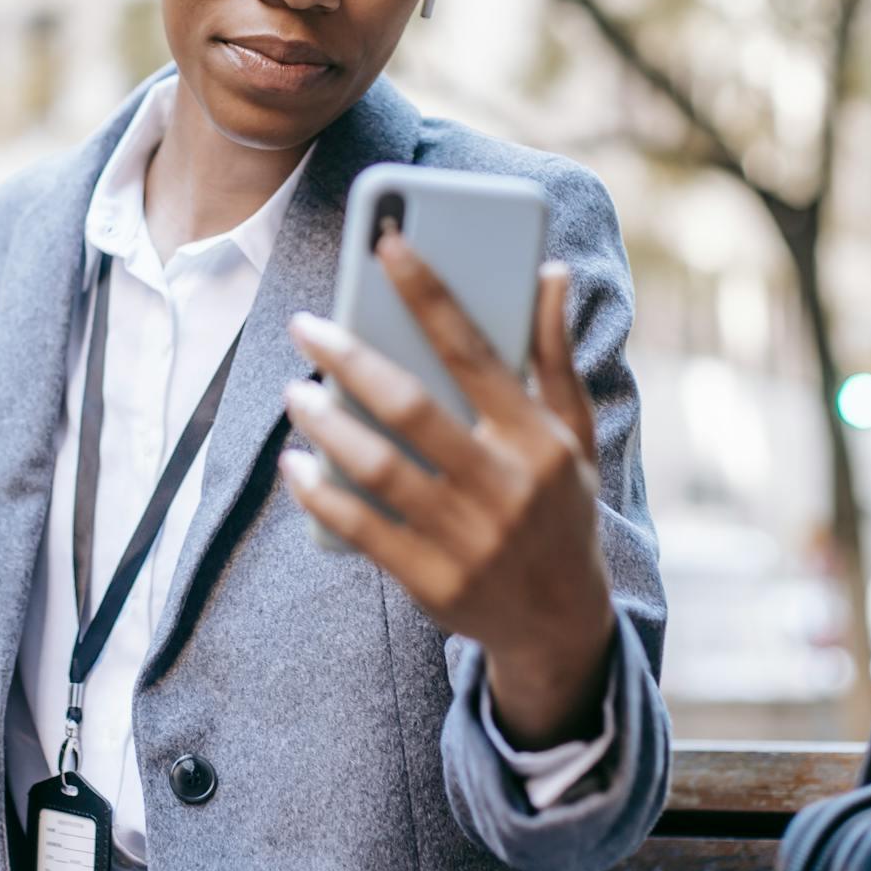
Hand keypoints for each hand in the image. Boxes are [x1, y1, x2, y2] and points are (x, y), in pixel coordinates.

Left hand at [279, 221, 616, 749]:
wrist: (561, 624)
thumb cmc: (559, 508)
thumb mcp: (574, 433)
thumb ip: (553, 355)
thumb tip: (549, 272)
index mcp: (539, 439)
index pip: (474, 350)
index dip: (428, 292)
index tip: (388, 245)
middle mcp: (505, 486)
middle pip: (410, 406)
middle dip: (350, 358)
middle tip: (306, 326)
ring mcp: (468, 539)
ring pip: (377, 467)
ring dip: (325, 425)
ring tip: (295, 394)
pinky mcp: (433, 584)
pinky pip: (361, 528)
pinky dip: (320, 494)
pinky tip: (296, 465)